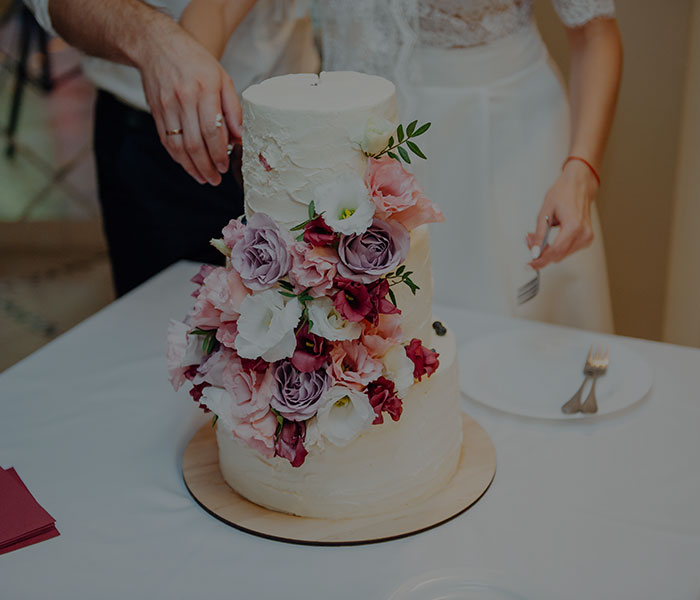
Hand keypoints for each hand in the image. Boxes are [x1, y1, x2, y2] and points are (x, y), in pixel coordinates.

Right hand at [137, 26, 241, 184]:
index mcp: (204, 90)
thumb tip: (241, 136)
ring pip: (179, 146)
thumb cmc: (195, 61)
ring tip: (203, 178)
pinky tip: (188, 166)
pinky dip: (178, 157)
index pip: (212, 130)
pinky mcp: (156, 112)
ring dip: (191, 167)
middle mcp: (184, 99)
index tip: (224, 166)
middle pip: (195, 143)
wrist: (157, 45)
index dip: (219, 153)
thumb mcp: (222, 78)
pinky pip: (166, 141)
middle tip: (215, 179)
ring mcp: (167, 106)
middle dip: (206, 166)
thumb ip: (233, 108)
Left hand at [526, 160, 598, 269]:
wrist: (579, 185)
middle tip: (529, 241)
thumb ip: (539, 235)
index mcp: (574, 226)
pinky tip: (548, 239)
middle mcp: (583, 234)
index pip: (554, 252)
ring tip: (537, 237)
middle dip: (541, 253)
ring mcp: (587, 237)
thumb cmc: (564, 193)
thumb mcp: (545, 212)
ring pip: (562, 255)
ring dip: (548, 250)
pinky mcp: (587, 239)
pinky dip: (556, 247)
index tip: (530, 264)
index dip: (540, 260)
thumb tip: (534, 251)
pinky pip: (567, 250)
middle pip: (558, 256)